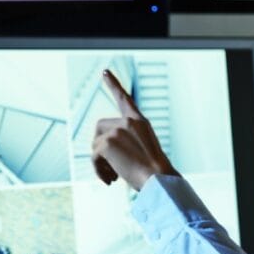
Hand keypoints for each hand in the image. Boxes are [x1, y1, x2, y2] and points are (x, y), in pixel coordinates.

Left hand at [91, 70, 177, 190]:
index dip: (113, 85)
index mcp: (140, 122)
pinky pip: (94, 156)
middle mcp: (129, 122)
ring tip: (113, 177)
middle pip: (100, 127)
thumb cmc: (156, 172)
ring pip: (95, 143)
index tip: (104, 72)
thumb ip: (126, 142)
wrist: (159, 179)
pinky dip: (99, 170)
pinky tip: (110, 181)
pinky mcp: (107, 142)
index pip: (124, 100)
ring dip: (100, 162)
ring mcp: (117, 130)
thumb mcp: (144, 150)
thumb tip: (100, 149)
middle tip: (110, 166)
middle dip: (100, 144)